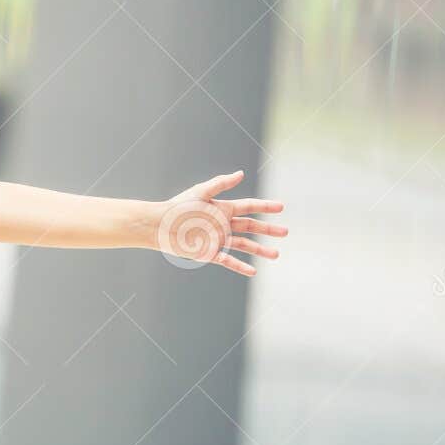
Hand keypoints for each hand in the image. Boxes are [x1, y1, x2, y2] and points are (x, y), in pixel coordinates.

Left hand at [152, 170, 285, 276]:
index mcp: (222, 209)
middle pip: (251, 227)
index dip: (265, 206)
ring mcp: (218, 239)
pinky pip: (228, 260)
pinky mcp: (209, 253)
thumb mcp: (201, 193)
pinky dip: (240, 266)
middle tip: (286, 232)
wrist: (159, 225)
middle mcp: (222, 224)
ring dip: (260, 249)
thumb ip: (221, 184)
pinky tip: (253, 271)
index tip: (281, 207)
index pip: (249, 207)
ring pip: (244, 245)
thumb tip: (241, 173)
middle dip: (268, 229)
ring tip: (276, 254)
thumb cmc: (178, 207)